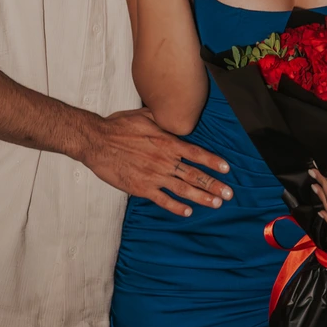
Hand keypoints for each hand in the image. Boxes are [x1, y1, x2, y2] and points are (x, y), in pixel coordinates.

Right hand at [79, 107, 232, 218]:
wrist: (96, 141)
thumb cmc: (118, 126)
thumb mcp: (143, 115)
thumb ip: (162, 119)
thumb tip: (174, 115)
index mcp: (166, 142)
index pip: (196, 153)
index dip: (213, 161)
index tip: (227, 169)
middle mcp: (164, 160)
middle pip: (194, 174)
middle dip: (214, 185)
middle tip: (229, 194)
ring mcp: (153, 175)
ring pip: (182, 189)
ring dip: (201, 197)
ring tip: (216, 204)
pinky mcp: (140, 187)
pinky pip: (162, 200)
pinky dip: (175, 207)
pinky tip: (187, 212)